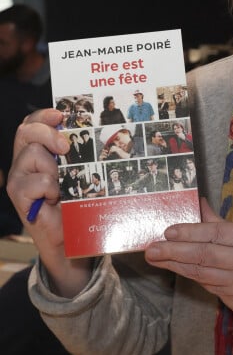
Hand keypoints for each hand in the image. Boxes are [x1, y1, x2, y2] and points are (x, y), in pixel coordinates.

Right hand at [7, 108, 92, 294]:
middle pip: (26, 131)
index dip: (43, 115)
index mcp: (37, 151)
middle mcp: (24, 161)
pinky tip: (55, 199)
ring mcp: (19, 178)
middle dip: (48, 133)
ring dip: (53, 168)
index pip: (31, 123)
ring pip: (32, 154)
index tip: (60, 114)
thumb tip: (90, 133)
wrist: (69, 240)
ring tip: (62, 186)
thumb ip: (76, 154)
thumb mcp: (77, 173)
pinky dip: (49, 188)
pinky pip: (35, 182)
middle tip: (66, 147)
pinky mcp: (18, 196)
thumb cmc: (74, 204)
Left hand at [145, 197, 232, 334]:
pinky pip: (207, 284)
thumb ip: (223, 223)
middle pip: (204, 254)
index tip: (168, 231)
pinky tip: (175, 270)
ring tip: (156, 259)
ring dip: (175, 266)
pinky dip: (190, 276)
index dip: (189, 232)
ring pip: (201, 272)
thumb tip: (199, 204)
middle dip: (174, 251)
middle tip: (152, 249)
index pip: (216, 232)